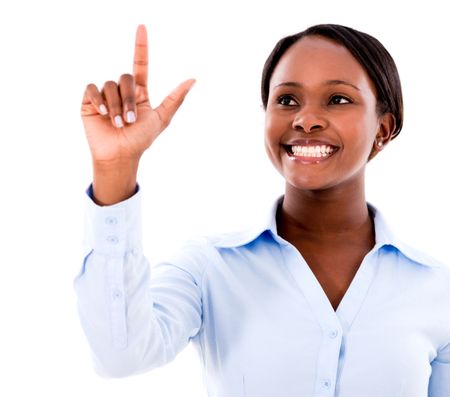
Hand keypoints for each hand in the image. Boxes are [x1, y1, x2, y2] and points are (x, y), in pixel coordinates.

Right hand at [80, 25, 194, 203]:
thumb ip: (176, 99)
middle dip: (129, 99)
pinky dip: (98, 100)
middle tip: (130, 120)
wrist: (120, 155)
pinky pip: (92, 88)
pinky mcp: (89, 101)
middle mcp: (122, 91)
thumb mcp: (161, 118)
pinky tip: (101, 114)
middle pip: (125, 77)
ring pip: (110, 85)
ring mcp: (105, 96)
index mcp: (139, 93)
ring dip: (115, 106)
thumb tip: (193, 79)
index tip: (142, 27)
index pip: (140, 64)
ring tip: (118, 123)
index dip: (141, 47)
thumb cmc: (141, 140)